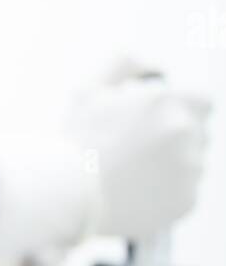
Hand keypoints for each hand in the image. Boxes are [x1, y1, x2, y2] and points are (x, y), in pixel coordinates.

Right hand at [65, 78, 210, 239]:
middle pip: (197, 133)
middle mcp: (184, 134)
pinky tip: (136, 192)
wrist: (65, 196)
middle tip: (138, 149)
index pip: (201, 100)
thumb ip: (125, 63)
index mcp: (166, 102)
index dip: (181, 108)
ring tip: (132, 174)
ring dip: (171, 165)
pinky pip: (184, 192)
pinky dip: (166, 193)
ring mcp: (188, 171)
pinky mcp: (185, 201)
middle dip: (174, 137)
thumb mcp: (90, 88)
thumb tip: (154, 66)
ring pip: (191, 163)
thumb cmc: (73, 142)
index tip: (159, 120)